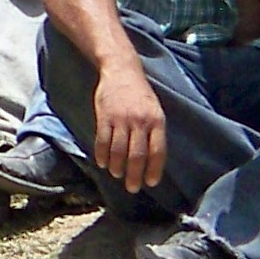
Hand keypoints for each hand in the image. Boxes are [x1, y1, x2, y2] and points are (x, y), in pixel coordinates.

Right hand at [92, 59, 167, 190]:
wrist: (121, 70)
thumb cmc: (140, 94)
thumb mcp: (155, 110)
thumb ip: (154, 132)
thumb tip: (152, 160)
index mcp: (157, 121)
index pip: (157, 151)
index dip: (154, 169)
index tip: (150, 183)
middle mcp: (140, 122)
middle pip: (136, 155)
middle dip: (134, 175)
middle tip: (132, 188)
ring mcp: (121, 119)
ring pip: (118, 151)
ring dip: (117, 167)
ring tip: (117, 174)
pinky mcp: (104, 116)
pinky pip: (102, 141)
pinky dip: (102, 155)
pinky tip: (102, 163)